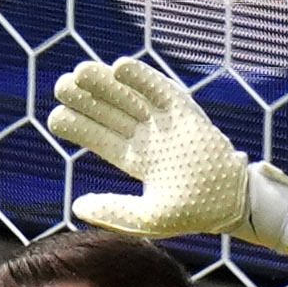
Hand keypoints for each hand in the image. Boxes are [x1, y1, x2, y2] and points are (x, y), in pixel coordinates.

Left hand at [46, 57, 287, 246]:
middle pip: (112, 113)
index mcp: (138, 160)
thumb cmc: (192, 213)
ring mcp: (168, 123)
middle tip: (60, 85)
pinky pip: (163, 91)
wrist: (233, 203)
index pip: (101, 138)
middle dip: (87, 99)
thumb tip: (76, 205)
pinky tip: (120, 67)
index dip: (79, 126)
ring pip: (132, 98)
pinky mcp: (188, 113)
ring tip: (80, 71)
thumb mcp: (147, 219)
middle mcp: (150, 137)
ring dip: (108, 84)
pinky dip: (144, 78)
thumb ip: (113, 211)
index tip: (54, 117)